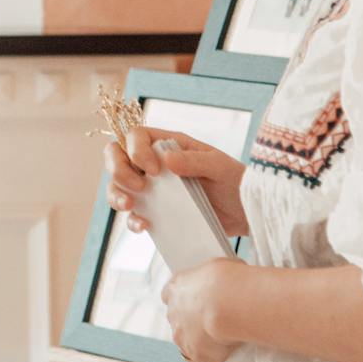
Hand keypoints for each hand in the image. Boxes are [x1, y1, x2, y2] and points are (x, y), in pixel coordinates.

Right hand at [103, 127, 248, 236]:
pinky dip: (132, 220)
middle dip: (118, 170)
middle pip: (117, 156)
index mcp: (168, 145)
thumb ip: (194, 160)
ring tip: (129, 205)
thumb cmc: (235, 181)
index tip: (153, 170)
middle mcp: (154, 164)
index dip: (135, 150)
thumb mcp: (219, 166)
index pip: (135, 136)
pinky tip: (144, 225)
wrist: (247, 212)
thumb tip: (166, 158)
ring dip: (115, 194)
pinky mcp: (157, 212)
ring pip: (118, 185)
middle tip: (138, 187)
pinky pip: (134, 215)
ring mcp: (153, 189)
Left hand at [162, 257, 243, 361]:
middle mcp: (173, 312)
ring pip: (186, 340)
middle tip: (214, 319)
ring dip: (200, 339)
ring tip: (222, 337)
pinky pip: (200, 359)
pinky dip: (210, 357)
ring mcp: (181, 335)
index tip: (196, 299)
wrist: (231, 305)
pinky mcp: (195, 355)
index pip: (170, 294)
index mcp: (176, 288)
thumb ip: (211, 278)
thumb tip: (222, 280)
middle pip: (178, 319)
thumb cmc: (228, 282)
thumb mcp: (218, 267)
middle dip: (193, 320)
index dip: (184, 297)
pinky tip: (223, 352)